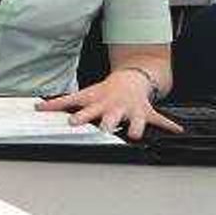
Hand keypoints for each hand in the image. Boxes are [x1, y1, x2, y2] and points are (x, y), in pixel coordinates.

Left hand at [36, 70, 182, 139]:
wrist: (130, 79)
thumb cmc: (104, 91)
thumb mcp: (84, 94)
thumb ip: (61, 103)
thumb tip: (37, 108)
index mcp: (97, 102)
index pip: (83, 107)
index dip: (76, 113)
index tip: (70, 121)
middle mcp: (113, 107)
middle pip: (108, 116)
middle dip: (106, 123)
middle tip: (103, 129)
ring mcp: (130, 110)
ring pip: (134, 119)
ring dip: (136, 127)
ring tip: (137, 135)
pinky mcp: (145, 112)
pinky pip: (159, 119)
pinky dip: (169, 125)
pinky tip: (178, 131)